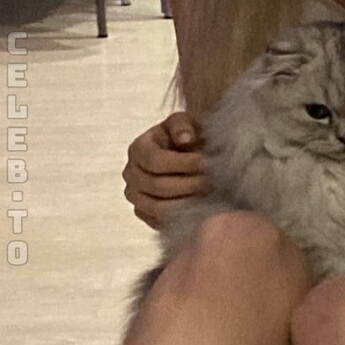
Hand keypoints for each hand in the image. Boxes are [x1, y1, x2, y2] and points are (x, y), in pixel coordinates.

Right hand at [122, 112, 208, 229]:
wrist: (186, 155)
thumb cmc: (186, 137)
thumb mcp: (184, 122)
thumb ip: (182, 126)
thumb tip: (185, 138)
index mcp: (138, 149)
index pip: (155, 161)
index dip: (182, 163)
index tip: (206, 162)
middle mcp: (131, 174)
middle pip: (157, 186)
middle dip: (189, 183)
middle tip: (213, 181)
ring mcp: (135, 195)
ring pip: (158, 207)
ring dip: (187, 202)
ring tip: (209, 194)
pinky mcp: (143, 213)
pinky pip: (159, 222)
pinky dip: (180, 217)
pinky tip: (200, 207)